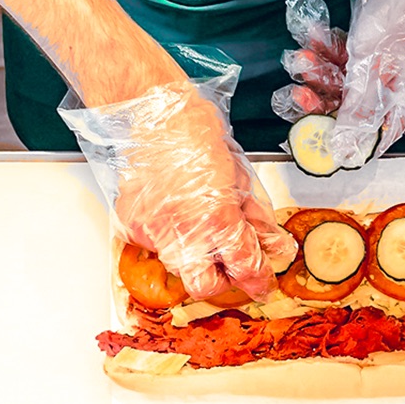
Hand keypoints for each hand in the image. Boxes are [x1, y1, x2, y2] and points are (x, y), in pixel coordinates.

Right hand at [64, 62, 293, 299]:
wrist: (154, 117)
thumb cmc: (197, 135)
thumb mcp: (241, 177)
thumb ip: (256, 218)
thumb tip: (272, 245)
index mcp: (218, 219)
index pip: (244, 267)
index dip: (259, 279)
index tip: (262, 281)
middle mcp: (183, 232)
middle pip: (203, 286)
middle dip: (219, 281)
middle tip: (227, 264)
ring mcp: (152, 232)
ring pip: (177, 265)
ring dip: (193, 253)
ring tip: (196, 221)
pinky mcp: (131, 225)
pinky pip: (154, 244)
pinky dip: (166, 233)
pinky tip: (171, 209)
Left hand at [272, 0, 404, 166]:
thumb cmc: (403, 15)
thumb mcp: (371, 66)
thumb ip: (356, 110)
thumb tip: (344, 151)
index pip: (369, 136)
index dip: (337, 134)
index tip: (308, 130)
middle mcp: (402, 90)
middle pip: (354, 107)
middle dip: (323, 94)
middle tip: (298, 85)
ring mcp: (392, 67)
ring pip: (349, 79)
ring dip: (322, 68)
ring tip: (302, 54)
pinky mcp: (383, 45)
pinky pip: (353, 56)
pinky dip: (333, 48)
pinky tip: (313, 36)